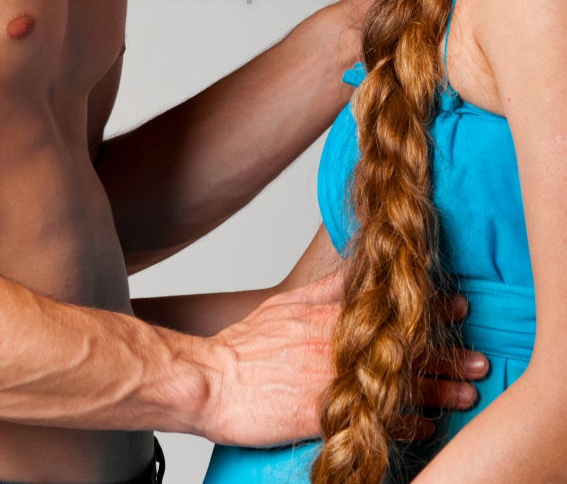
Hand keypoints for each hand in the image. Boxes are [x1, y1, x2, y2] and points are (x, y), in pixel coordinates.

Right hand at [202, 273, 487, 446]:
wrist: (212, 379)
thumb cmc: (247, 344)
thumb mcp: (287, 302)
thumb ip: (326, 286)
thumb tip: (357, 264)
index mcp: (328, 312)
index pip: (389, 303)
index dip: (427, 306)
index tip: (456, 307)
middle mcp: (336, 341)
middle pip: (402, 344)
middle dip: (445, 351)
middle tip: (478, 358)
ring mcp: (332, 376)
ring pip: (397, 381)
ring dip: (437, 387)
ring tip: (466, 391)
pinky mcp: (325, 411)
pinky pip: (375, 418)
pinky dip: (405, 423)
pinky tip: (426, 427)